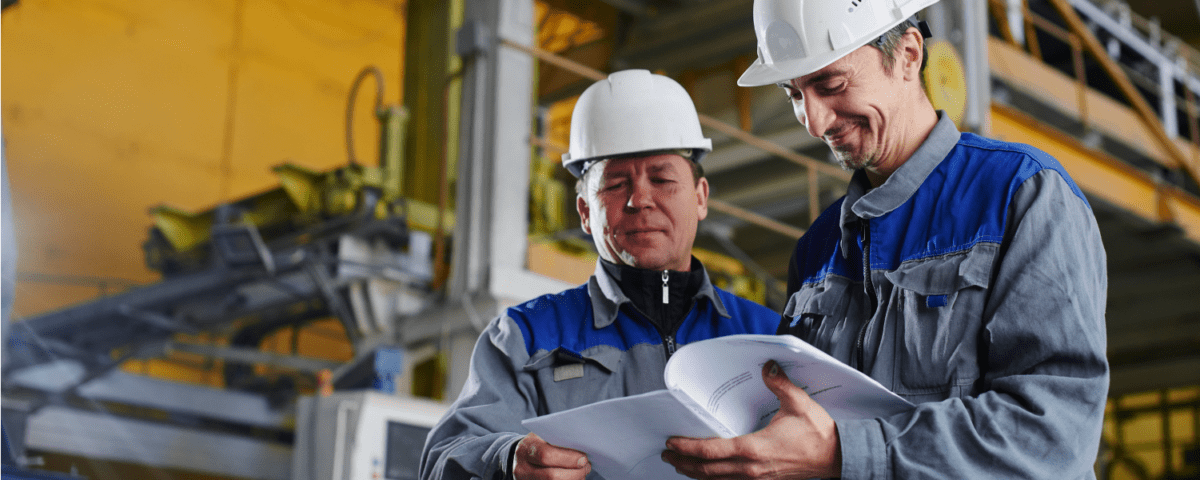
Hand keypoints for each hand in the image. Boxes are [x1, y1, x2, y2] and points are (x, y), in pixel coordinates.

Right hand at [513, 433, 591, 479]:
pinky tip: (575, 478)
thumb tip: (582, 448)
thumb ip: (559, 440)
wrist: (520, 460)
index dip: (568, 458)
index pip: (546, 455)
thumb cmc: (538, 445)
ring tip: (582, 473)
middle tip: (586, 467)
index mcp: (525, 449)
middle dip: (574, 473)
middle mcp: (522, 469)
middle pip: (552, 476)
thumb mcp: (543, 437)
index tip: (584, 458)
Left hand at [660, 360, 841, 478]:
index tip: (672, 443)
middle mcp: (751, 469)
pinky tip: (708, 474)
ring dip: (696, 474)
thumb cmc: (818, 434)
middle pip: (707, 471)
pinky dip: (715, 479)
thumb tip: (766, 366)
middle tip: (667, 455)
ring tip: (680, 465)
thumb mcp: (798, 403)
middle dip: (684, 463)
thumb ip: (779, 383)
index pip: (711, 451)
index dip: (688, 448)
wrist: (838, 457)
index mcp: (754, 449)